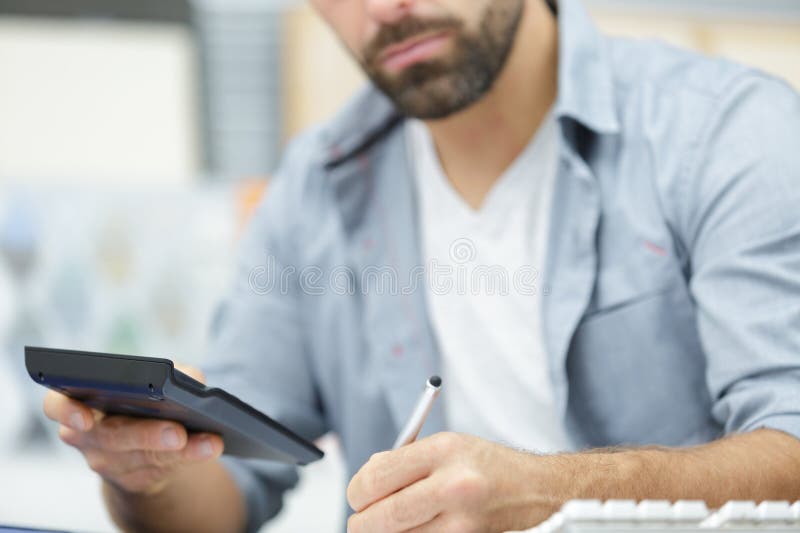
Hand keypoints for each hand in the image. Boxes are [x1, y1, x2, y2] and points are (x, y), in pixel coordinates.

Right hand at [43, 365, 223, 495]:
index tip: (85, 417)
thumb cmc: (142, 401)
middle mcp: (89, 436)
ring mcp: (111, 462)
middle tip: (177, 433)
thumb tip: (189, 378)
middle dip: (147, 435)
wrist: (141, 443)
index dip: (66, 411)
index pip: (57, 406)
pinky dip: (192, 457)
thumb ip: (168, 373)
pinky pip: (165, 468)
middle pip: (113, 437)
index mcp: (80, 403)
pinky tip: (211, 447)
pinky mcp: (136, 479)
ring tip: (209, 442)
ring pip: (144, 458)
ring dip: (181, 451)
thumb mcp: (153, 381)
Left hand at [346, 432, 555, 532]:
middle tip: (363, 518)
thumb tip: (363, 482)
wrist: (534, 490)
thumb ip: (402, 460)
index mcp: (442, 451)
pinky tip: (419, 526)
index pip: (375, 478)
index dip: (357, 491)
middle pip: (378, 518)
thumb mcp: (446, 445)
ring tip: (399, 518)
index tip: (359, 495)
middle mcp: (452, 486)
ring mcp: (460, 522)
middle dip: (362, 521)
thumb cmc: (485, 465)